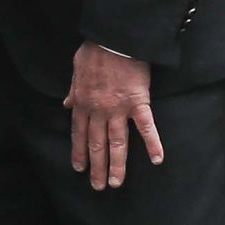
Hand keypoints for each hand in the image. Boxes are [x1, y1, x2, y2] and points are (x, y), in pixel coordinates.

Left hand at [67, 42, 163, 192]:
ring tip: (116, 183)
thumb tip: (66, 104)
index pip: (78, 133)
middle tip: (98, 186)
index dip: (79, 153)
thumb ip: (72, 90)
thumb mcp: (76, 69)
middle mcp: (98, 111)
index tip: (80, 168)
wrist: (115, 38)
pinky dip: (152, 144)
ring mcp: (118, 109)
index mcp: (82, 102)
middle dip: (97, 167)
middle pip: (97, 144)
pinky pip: (146, 127)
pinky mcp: (138, 103)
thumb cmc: (95, 50)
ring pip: (117, 142)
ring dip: (117, 165)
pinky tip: (157, 159)